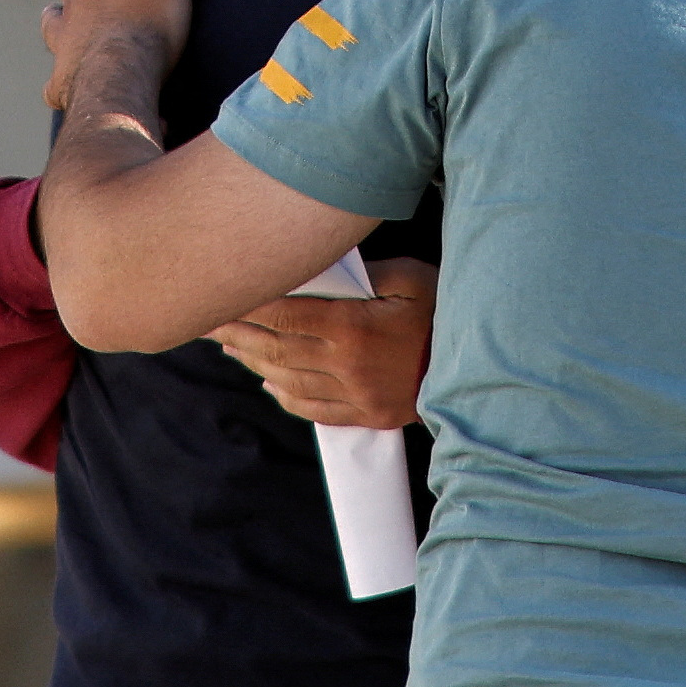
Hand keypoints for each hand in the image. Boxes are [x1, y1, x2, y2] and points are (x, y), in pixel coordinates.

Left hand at [42, 0, 194, 112]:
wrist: (119, 81)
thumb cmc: (147, 25)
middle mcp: (76, 3)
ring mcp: (67, 40)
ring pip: (56, 18)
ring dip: (56, 8)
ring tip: (51, 6)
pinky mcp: (67, 77)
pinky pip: (59, 73)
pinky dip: (60, 71)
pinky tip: (60, 77)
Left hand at [208, 258, 437, 428]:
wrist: (481, 369)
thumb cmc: (446, 312)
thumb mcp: (413, 278)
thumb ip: (367, 275)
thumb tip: (327, 272)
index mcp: (354, 328)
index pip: (285, 315)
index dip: (248, 305)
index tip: (220, 293)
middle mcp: (346, 365)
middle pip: (275, 348)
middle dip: (236, 331)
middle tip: (204, 318)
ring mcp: (355, 395)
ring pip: (287, 379)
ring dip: (252, 361)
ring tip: (228, 344)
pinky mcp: (366, 414)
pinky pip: (312, 407)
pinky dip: (283, 394)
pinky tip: (268, 380)